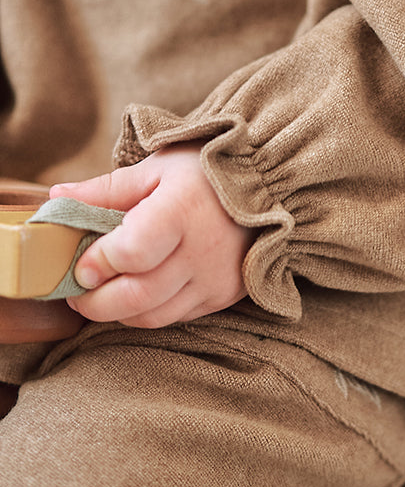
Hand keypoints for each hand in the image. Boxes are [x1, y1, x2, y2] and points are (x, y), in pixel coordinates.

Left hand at [51, 144, 255, 328]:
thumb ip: (105, 189)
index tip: (80, 263)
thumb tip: (55, 198)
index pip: (132, 252)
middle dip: (94, 302)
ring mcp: (214, 279)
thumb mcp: (155, 169)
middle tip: (76, 291)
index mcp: (182, 211)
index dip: (98, 263)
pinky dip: (147, 312)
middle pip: (136, 296)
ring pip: (153, 316)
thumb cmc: (205, 173)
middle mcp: (202, 251)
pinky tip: (136, 293)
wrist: (268, 186)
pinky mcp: (222, 296)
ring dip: (118, 313)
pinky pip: (175, 317)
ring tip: (100, 294)